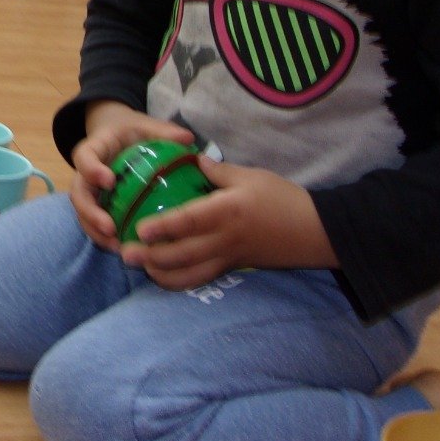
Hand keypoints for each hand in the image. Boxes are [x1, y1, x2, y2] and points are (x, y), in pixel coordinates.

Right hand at [69, 102, 192, 251]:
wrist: (116, 137)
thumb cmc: (131, 132)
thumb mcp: (145, 125)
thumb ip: (164, 131)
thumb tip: (188, 139)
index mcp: (95, 148)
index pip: (84, 157)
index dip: (92, 170)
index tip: (109, 180)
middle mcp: (85, 173)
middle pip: (78, 194)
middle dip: (90, 213)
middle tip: (110, 227)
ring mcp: (89, 192)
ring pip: (83, 214)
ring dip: (96, 232)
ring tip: (118, 246)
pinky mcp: (96, 206)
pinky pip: (94, 223)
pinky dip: (105, 237)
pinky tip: (124, 248)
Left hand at [120, 156, 337, 288]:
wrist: (314, 231)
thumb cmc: (283, 199)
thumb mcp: (251, 176)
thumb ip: (218, 171)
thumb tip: (194, 159)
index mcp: (228, 212)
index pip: (190, 222)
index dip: (163, 227)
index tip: (139, 228)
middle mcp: (225, 239)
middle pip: (183, 254)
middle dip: (152, 257)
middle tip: (125, 253)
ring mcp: (228, 257)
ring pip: (190, 273)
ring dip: (162, 273)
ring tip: (140, 266)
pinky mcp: (233, 268)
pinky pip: (202, 278)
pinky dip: (180, 281)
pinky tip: (162, 275)